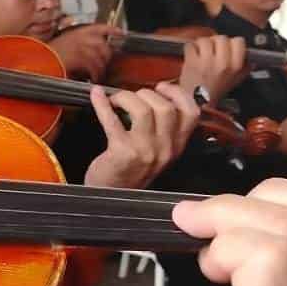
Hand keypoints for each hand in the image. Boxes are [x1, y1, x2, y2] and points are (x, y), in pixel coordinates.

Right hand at [48, 23, 120, 80]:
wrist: (39, 60)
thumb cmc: (47, 54)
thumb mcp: (63, 42)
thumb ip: (77, 43)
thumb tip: (89, 49)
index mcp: (79, 31)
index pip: (102, 27)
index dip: (114, 31)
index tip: (121, 34)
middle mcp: (83, 36)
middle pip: (106, 47)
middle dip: (106, 59)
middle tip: (103, 67)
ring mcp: (83, 47)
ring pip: (101, 59)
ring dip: (101, 70)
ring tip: (97, 77)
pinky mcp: (81, 58)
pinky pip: (95, 68)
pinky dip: (95, 76)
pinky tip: (92, 80)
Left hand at [82, 82, 198, 189]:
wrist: (111, 198)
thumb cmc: (131, 171)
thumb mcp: (157, 152)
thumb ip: (162, 130)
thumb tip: (153, 95)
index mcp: (177, 146)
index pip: (191, 114)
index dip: (178, 94)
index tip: (161, 87)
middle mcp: (166, 149)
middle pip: (165, 108)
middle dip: (146, 94)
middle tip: (131, 97)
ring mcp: (145, 151)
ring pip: (144, 110)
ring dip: (127, 98)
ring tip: (116, 100)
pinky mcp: (122, 152)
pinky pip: (112, 120)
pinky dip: (102, 104)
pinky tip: (95, 96)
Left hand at [178, 35, 247, 103]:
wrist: (196, 103)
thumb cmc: (213, 93)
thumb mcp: (235, 81)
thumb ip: (245, 68)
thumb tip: (251, 58)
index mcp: (235, 66)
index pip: (238, 42)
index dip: (231, 43)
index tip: (227, 47)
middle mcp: (222, 63)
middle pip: (221, 38)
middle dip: (216, 43)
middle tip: (212, 51)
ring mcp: (206, 62)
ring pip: (205, 40)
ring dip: (202, 45)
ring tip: (201, 54)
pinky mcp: (191, 62)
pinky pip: (190, 45)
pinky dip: (190, 49)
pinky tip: (192, 56)